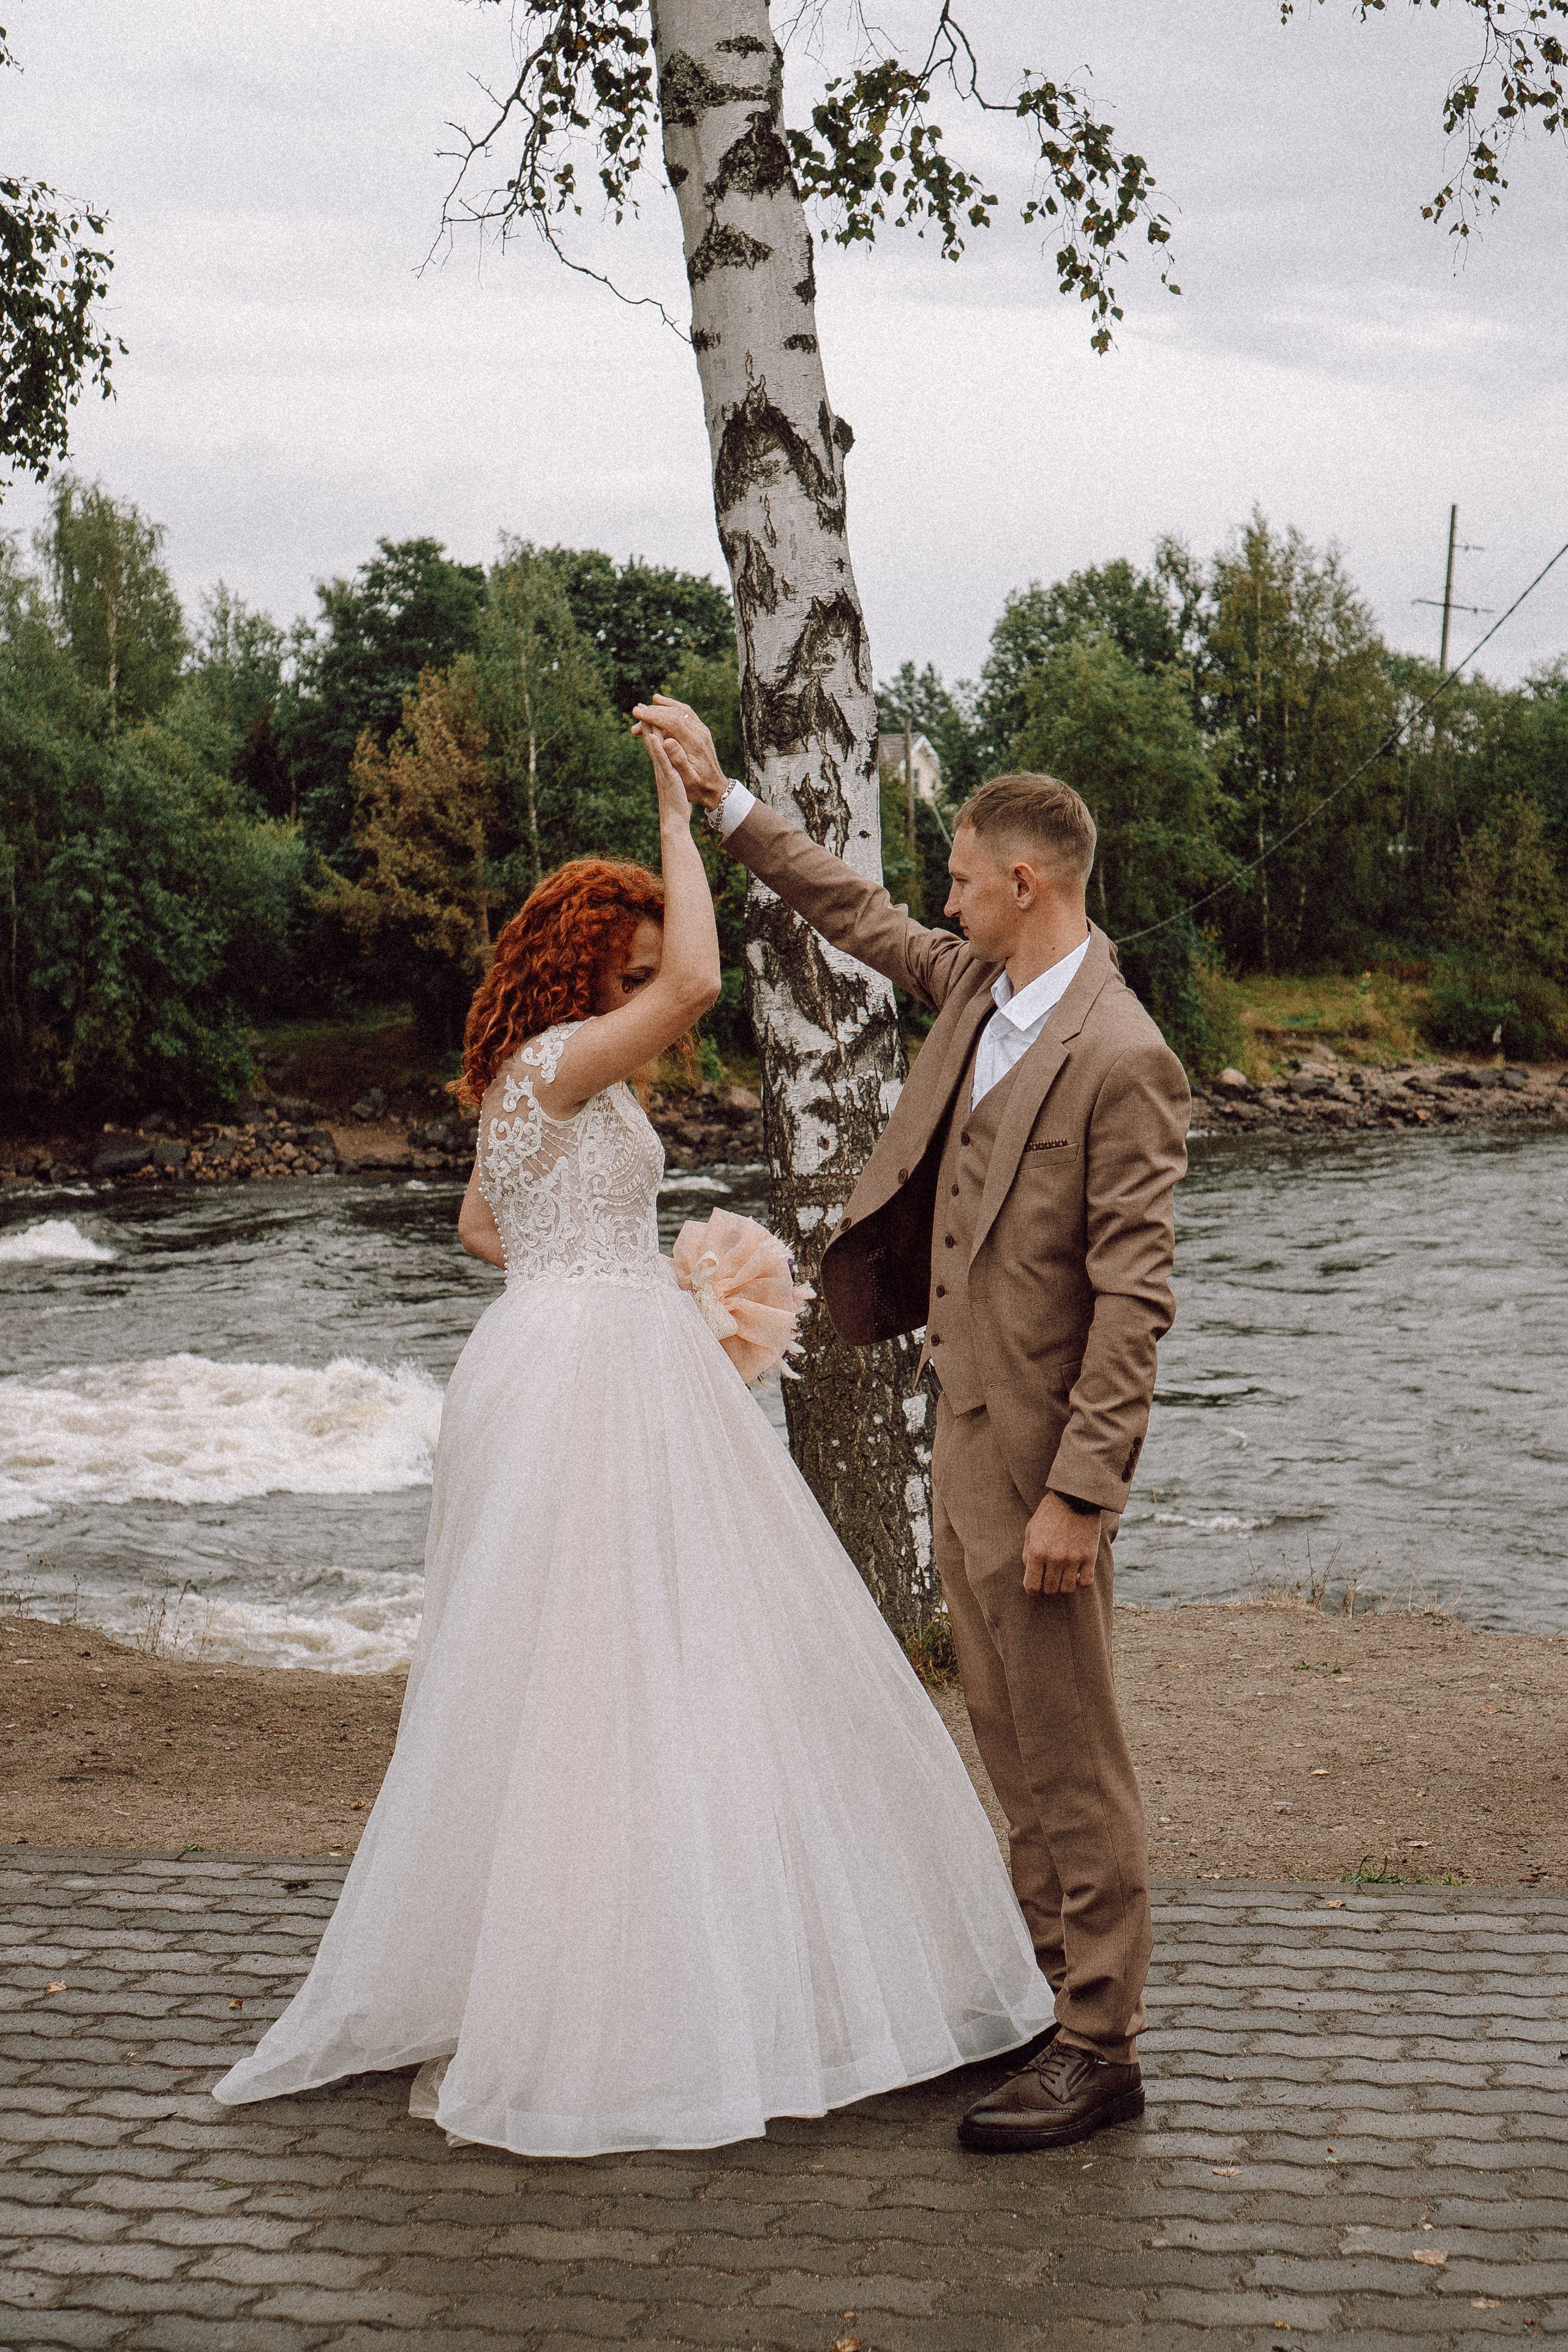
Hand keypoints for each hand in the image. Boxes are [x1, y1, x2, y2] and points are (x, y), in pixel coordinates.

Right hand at [631, 694, 728, 812]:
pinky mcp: (700, 731)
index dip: (653, 715)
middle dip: (653, 711)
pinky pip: (685, 713)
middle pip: (675, 713)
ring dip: (661, 708)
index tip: (637, 713)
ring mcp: (701, 730)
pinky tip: (660, 704)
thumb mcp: (688, 779)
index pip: (672, 721)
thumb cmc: (699, 787)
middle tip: (635, 712)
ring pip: (680, 710)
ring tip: (643, 708)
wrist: (716, 789)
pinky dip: (671, 707)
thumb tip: (666, 741)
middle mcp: (700, 732)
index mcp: (694, 743)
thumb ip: (678, 760)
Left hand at [1021, 1492, 1100, 1595]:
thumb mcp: (1031, 1529)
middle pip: (1050, 1589)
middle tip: (1049, 1578)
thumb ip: (1027, 1553)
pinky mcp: (1090, 1556)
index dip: (1032, 1590)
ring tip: (1063, 1576)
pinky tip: (1078, 1573)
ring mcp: (1073, 1558)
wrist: (1075, 1496)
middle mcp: (1054, 1558)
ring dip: (1064, 1585)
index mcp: (1037, 1551)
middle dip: (1047, 1587)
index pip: (1032, 1586)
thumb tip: (1029, 1572)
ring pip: (1068, 1589)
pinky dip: (1081, 1582)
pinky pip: (1086, 1582)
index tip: (1035, 1587)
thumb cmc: (1049, 1512)